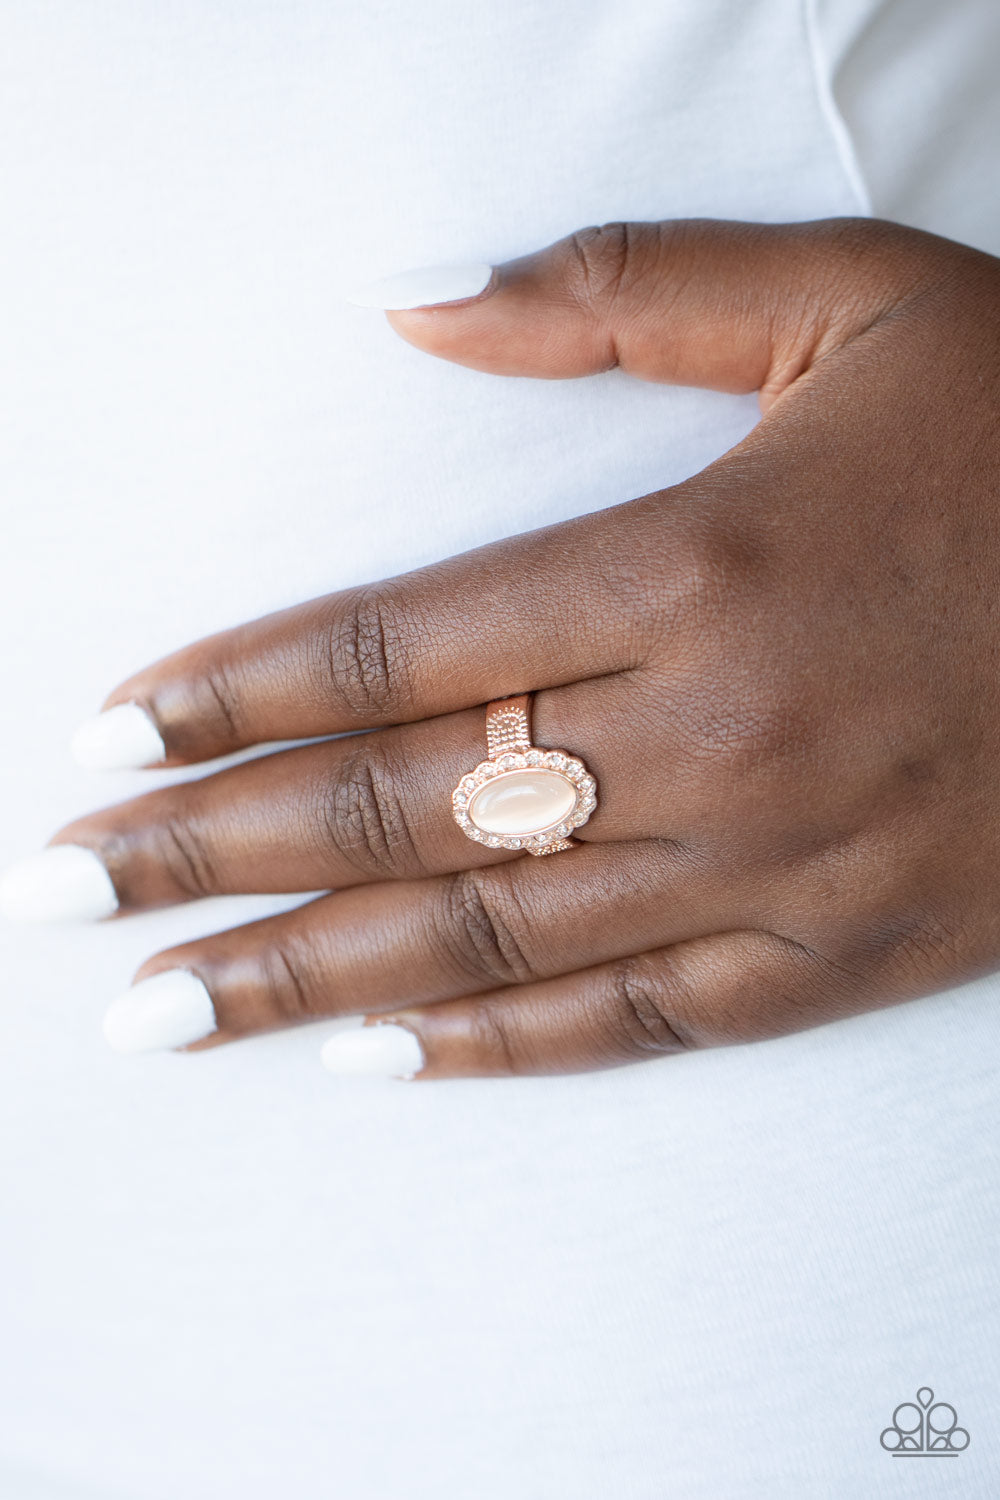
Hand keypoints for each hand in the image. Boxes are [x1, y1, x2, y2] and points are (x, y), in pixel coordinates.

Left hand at [10, 217, 999, 1078]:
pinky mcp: (843, 952)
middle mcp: (716, 735)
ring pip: (488, 937)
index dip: (230, 694)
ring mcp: (778, 865)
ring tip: (159, 1012)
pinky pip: (639, 1022)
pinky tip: (373, 1055)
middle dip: (210, 854)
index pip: (395, 646)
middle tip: (69, 897)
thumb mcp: (853, 303)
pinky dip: (498, 1044)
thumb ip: (624, 288)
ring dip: (301, 976)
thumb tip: (417, 301)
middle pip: (400, 808)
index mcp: (699, 565)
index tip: (103, 738)